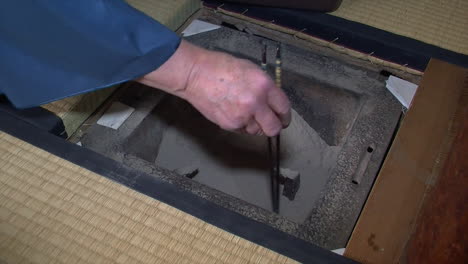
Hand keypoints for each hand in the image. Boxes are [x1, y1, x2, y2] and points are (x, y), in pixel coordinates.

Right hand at [137, 40, 290, 135]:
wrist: (195, 75)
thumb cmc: (220, 67)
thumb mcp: (251, 70)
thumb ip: (264, 87)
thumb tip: (272, 101)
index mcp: (264, 85)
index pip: (284, 108)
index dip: (284, 115)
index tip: (283, 118)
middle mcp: (256, 103)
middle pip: (274, 128)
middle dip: (274, 127)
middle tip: (270, 123)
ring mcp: (242, 116)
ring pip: (257, 131)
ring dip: (255, 125)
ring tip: (245, 112)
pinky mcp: (230, 124)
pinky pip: (242, 130)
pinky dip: (241, 125)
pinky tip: (233, 112)